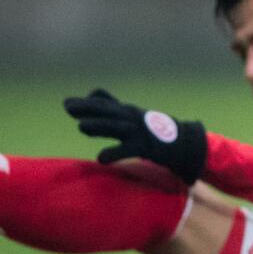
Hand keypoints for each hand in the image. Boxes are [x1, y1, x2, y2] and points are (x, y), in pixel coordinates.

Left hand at [64, 89, 206, 184]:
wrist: (184, 143)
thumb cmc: (156, 131)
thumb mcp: (133, 115)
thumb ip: (113, 106)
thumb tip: (92, 95)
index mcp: (128, 112)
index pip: (106, 102)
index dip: (88, 103)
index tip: (69, 103)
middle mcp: (133, 118)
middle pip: (108, 111)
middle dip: (88, 109)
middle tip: (68, 107)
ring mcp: (140, 131)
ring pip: (117, 127)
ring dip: (100, 125)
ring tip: (81, 127)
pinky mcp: (147, 146)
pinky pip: (128, 149)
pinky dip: (115, 153)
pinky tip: (101, 158)